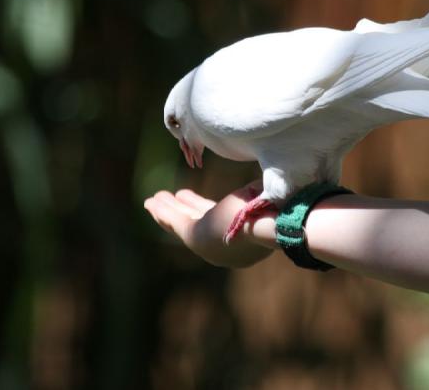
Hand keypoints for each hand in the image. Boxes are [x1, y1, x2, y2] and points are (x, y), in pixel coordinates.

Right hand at [144, 183, 274, 267]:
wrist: (276, 218)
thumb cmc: (278, 204)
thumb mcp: (265, 191)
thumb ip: (256, 188)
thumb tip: (259, 181)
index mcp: (243, 236)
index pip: (217, 219)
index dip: (200, 206)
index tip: (188, 197)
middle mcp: (226, 246)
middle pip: (198, 223)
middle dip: (182, 210)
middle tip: (170, 200)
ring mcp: (211, 245)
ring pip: (183, 224)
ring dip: (167, 211)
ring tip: (155, 200)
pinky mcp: (197, 239)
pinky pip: (175, 223)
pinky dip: (162, 212)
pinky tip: (150, 202)